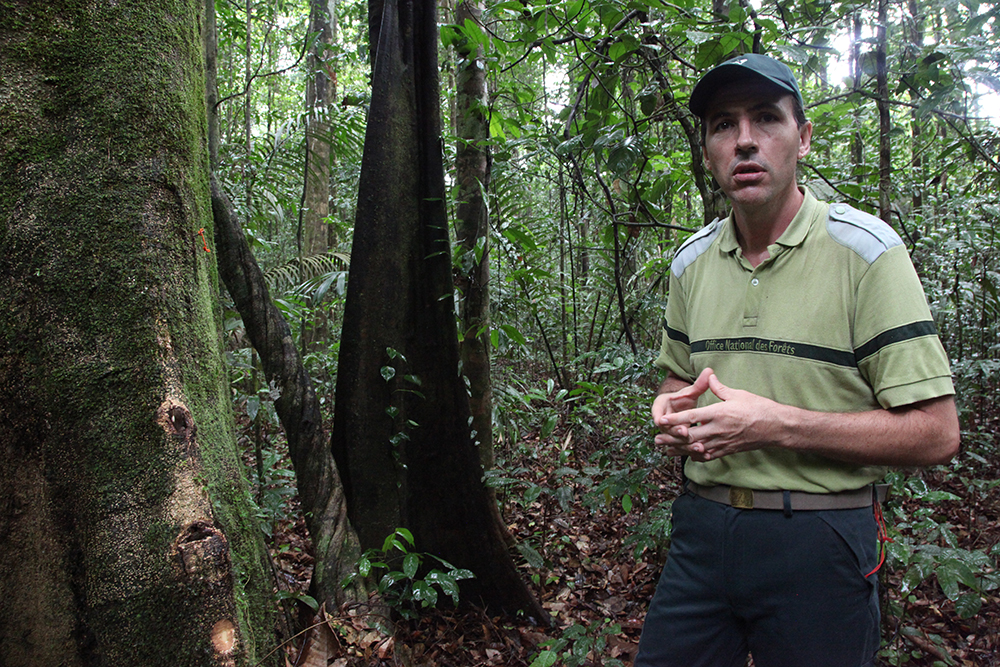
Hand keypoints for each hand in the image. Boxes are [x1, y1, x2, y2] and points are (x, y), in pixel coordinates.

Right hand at [651, 368, 712, 449]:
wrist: (679, 409)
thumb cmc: (683, 398)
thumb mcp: (690, 391)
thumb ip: (699, 384)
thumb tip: (710, 371)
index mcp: (660, 407)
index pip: (658, 414)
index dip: (664, 420)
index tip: (676, 424)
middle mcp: (662, 420)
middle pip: (667, 430)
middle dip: (677, 434)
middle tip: (687, 434)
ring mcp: (668, 432)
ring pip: (675, 441)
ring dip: (686, 446)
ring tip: (699, 448)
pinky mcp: (676, 440)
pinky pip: (682, 447)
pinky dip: (691, 451)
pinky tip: (704, 455)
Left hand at [656, 372, 781, 461]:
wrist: (776, 427)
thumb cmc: (758, 408)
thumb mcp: (738, 394)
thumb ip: (719, 387)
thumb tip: (708, 375)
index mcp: (719, 413)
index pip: (692, 417)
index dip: (675, 419)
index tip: (661, 420)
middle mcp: (718, 429)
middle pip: (689, 436)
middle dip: (671, 439)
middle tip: (657, 440)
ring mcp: (723, 442)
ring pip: (696, 449)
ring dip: (680, 450)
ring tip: (666, 450)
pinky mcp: (728, 450)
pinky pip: (709, 456)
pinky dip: (697, 457)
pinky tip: (688, 456)